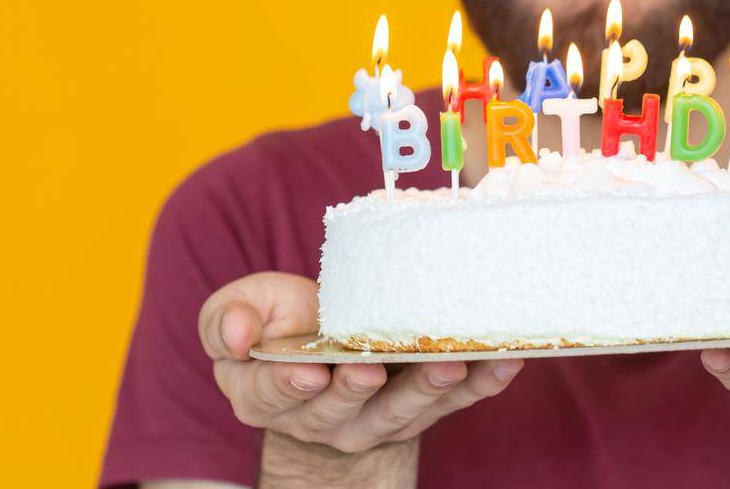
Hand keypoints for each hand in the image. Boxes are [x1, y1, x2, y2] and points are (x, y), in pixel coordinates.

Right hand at [199, 272, 524, 454]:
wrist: (324, 352)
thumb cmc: (279, 324)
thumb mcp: (240, 311)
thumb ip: (225, 320)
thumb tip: (236, 335)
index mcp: (268, 395)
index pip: (275, 394)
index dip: (290, 384)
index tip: (308, 370)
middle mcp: (324, 417)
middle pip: (343, 409)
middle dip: (359, 389)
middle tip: (371, 368)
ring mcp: (377, 418)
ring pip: (402, 411)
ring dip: (427, 388)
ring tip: (448, 363)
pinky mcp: (422, 407)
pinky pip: (455, 402)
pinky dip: (482, 384)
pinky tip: (504, 361)